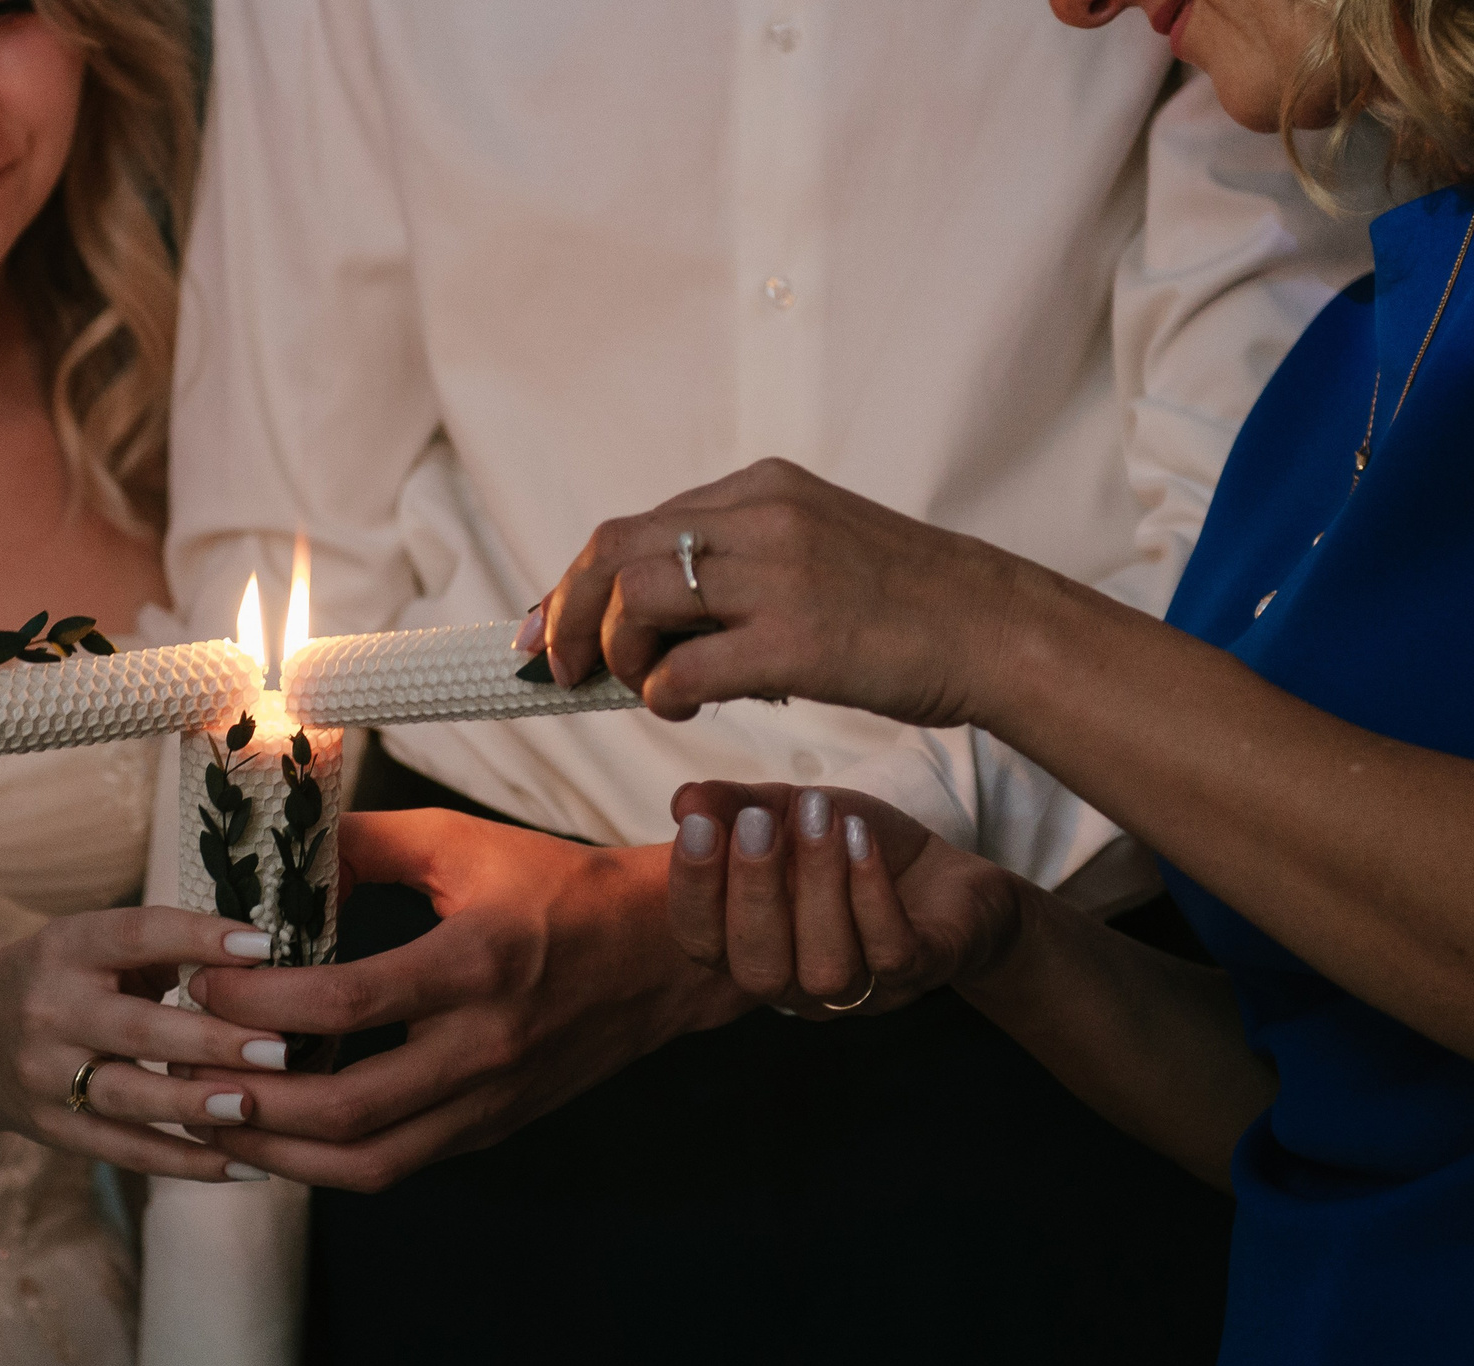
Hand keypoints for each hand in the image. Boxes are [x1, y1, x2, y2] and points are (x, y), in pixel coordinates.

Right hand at [0, 910, 299, 1180]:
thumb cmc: (56, 983)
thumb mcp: (87, 945)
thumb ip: (160, 949)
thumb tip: (257, 962)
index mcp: (66, 947)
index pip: (136, 934)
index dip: (200, 939)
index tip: (263, 949)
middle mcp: (50, 1009)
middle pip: (138, 1028)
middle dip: (212, 1040)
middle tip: (279, 1049)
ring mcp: (46, 1075)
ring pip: (129, 1096)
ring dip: (195, 1104)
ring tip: (252, 1105)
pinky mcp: (55, 1130)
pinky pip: (127, 1152)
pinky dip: (187, 1164)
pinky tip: (243, 1167)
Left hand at [187, 811, 749, 1190]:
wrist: (665, 956)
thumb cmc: (559, 888)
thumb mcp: (464, 843)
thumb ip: (365, 845)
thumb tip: (275, 857)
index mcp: (479, 964)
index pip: (349, 1004)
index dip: (262, 1004)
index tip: (202, 985)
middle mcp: (486, 1046)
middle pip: (349, 1108)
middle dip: (252, 1102)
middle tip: (185, 1071)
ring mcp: (491, 1101)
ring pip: (369, 1162)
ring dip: (279, 1154)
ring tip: (210, 1123)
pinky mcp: (490, 1129)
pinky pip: (395, 1164)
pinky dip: (324, 1159)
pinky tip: (273, 1135)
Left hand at [532, 457, 1051, 728]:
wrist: (993, 629)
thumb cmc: (900, 605)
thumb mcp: (809, 549)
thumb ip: (732, 565)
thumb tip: (642, 622)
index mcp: (760, 488)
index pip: (631, 527)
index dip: (572, 583)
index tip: (544, 628)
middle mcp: (763, 515)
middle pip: (612, 550)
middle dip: (567, 614)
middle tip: (560, 668)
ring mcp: (780, 574)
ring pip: (637, 598)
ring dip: (617, 653)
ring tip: (642, 686)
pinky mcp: (798, 639)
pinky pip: (685, 665)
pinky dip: (661, 692)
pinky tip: (681, 705)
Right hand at [669, 780, 1025, 1014]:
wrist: (950, 875)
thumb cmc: (857, 849)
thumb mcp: (790, 812)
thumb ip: (736, 806)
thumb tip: (685, 802)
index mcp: (753, 948)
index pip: (702, 943)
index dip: (693, 891)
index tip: (697, 824)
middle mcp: (799, 984)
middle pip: (757, 970)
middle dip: (753, 891)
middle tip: (759, 822)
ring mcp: (862, 988)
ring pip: (825, 967)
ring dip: (819, 886)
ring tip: (823, 817)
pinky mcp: (921, 972)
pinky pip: (890, 953)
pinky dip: (872, 894)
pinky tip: (862, 839)